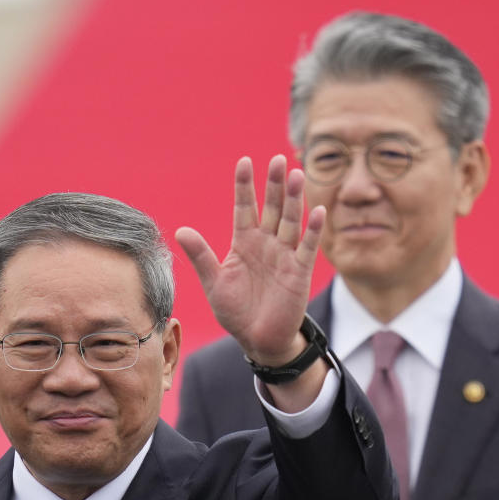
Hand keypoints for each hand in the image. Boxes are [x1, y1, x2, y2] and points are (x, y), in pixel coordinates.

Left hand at [176, 155, 324, 366]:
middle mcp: (266, 244)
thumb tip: (181, 231)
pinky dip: (313, 230)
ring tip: (297, 174)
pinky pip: (307, 248)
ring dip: (295, 199)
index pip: (244, 208)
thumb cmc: (235, 311)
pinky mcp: (299, 272)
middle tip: (276, 159)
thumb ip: (201, 256)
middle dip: (274, 185)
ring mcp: (284, 256)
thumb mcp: (214, 283)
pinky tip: (317, 210)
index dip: (245, 186)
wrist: (257, 339)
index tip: (244, 162)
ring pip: (291, 221)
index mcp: (244, 243)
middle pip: (272, 208)